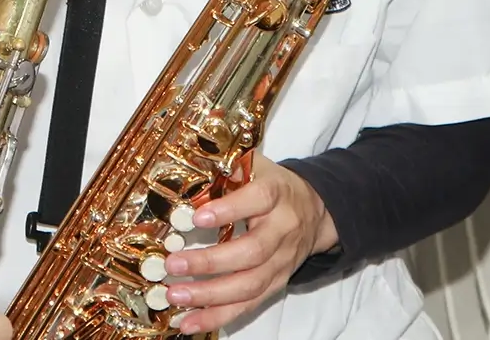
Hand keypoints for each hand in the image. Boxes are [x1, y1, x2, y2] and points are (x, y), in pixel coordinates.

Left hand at [159, 154, 336, 332]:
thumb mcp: (255, 166)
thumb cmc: (274, 186)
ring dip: (210, 296)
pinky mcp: (276, 283)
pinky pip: (248, 305)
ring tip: (175, 296)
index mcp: (276, 194)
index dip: (229, 209)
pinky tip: (189, 322)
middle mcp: (282, 230)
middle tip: (173, 264)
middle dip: (210, 262)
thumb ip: (227, 167)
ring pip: (249, 285)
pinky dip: (218, 316)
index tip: (196, 217)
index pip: (257, 200)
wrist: (316, 211)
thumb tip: (190, 171)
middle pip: (251, 252)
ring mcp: (281, 262)